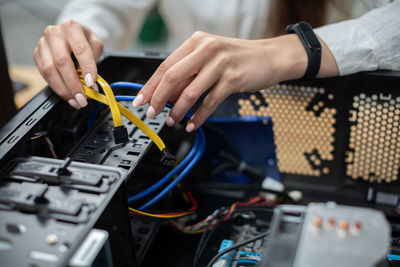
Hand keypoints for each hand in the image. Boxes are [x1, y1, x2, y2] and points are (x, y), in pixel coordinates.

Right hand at [33, 19, 102, 108]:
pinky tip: (66, 95)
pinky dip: (56, 88)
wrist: (69, 34)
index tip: (91, 84)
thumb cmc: (83, 40)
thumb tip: (91, 84)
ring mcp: (43, 44)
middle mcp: (54, 34)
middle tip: (82, 98)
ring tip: (75, 100)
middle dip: (73, 84)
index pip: (81, 50)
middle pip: (62, 62)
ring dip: (63, 90)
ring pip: (50, 70)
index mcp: (71, 28)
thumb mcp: (95, 45)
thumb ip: (94, 62)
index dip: (87, 68)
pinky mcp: (37, 55)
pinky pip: (44, 75)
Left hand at [132, 31, 313, 131]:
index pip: (165, 65)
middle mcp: (206, 49)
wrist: (270, 57)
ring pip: (189, 92)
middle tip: (152, 114)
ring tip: (172, 121)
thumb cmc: (238, 58)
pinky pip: (209, 102)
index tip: (140, 101)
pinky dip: (198, 116)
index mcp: (196, 42)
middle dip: (158, 99)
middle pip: (172, 78)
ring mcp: (220, 64)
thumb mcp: (210, 58)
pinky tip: (192, 123)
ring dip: (178, 111)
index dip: (150, 86)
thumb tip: (166, 96)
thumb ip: (188, 73)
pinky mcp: (233, 79)